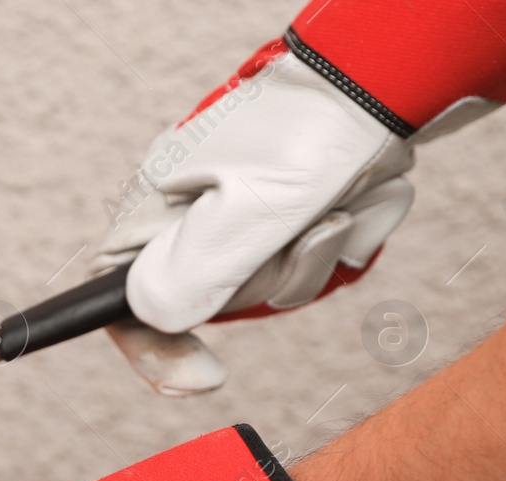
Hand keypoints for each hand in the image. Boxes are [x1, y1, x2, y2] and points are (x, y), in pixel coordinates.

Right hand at [94, 0, 505, 332]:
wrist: (381, 76)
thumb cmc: (312, 130)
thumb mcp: (256, 206)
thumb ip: (200, 268)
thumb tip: (151, 316)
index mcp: (154, 210)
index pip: (124, 305)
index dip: (156, 351)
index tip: (206, 378)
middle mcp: (184, 218)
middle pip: (211, 303)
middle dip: (272, 278)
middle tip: (313, 227)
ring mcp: (232, 217)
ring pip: (266, 287)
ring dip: (316, 256)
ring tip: (340, 203)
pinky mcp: (278, 216)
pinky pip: (303, 265)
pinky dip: (336, 240)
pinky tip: (352, 199)